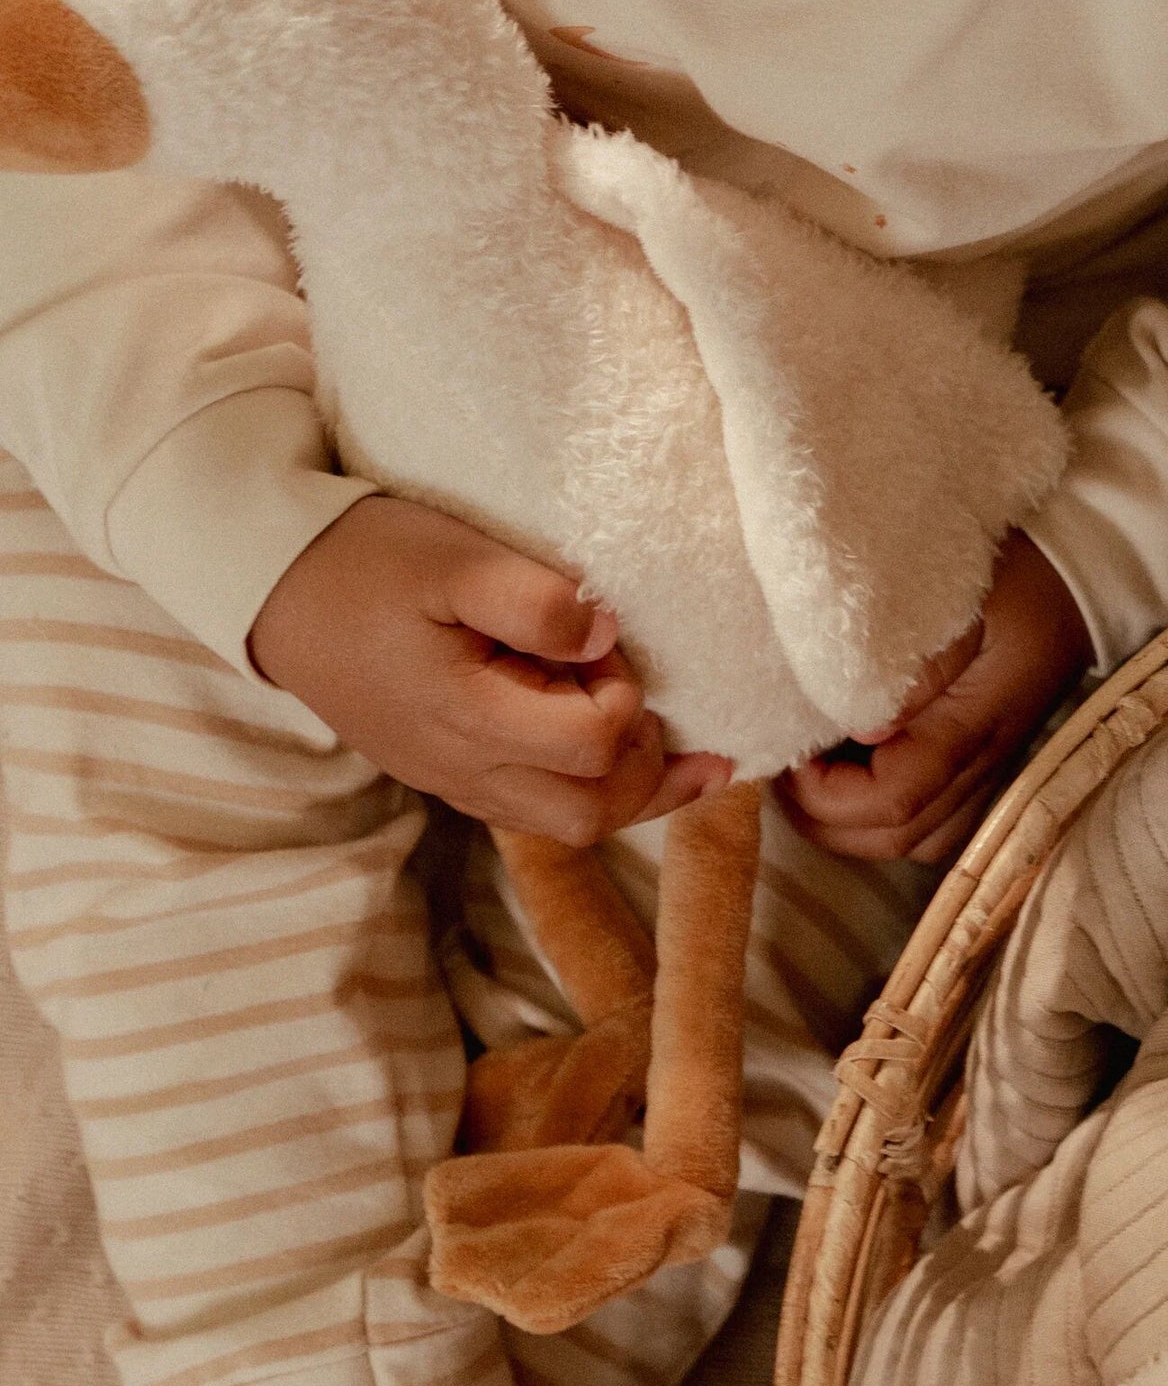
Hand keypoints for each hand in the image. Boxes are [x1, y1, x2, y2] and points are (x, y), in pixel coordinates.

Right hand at [248, 496, 730, 845]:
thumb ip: (537, 602)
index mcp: (466, 717)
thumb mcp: (455, 558)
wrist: (276, 589)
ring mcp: (453, 782)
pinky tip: (620, 754)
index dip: (622, 695)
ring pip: (568, 827)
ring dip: (630, 792)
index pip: (590, 745)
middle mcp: (462, 770)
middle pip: (590, 816)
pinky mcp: (448, 776)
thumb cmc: (368, 563)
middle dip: (643, 767)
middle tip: (648, 701)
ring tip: (673, 745)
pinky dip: (590, 790)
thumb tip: (607, 636)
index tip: (604, 642)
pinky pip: (536, 811)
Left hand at [776, 532, 1094, 863]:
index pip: (890, 800)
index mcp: (971, 727)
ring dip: (848, 821)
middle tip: (787, 760)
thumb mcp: (963, 597)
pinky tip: (858, 770)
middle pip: (891, 836)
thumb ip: (916, 662)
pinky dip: (882, 816)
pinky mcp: (984, 769)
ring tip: (814, 768)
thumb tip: (862, 726)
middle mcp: (981, 766)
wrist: (1079, 582)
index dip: (825, 791)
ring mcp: (985, 775)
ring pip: (907, 841)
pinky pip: (929, 826)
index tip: (792, 748)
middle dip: (822, 814)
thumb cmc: (1016, 578)